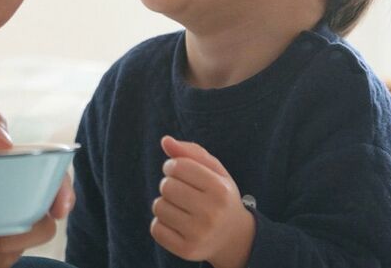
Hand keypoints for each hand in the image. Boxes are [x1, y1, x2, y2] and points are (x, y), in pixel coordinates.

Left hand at [150, 136, 253, 267]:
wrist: (233, 237)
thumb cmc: (219, 196)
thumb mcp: (214, 171)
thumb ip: (190, 152)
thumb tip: (165, 140)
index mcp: (220, 189)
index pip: (177, 166)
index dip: (172, 166)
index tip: (178, 171)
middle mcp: (211, 213)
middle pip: (166, 186)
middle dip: (169, 185)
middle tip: (182, 191)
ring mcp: (199, 234)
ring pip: (158, 206)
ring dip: (165, 204)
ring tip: (181, 208)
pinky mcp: (187, 251)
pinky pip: (156, 229)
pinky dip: (162, 224)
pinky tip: (177, 224)